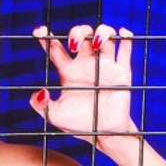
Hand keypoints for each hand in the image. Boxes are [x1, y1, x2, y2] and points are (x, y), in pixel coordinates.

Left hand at [30, 24, 138, 146]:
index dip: (46, 38)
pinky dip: (126, 37)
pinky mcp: (122, 71)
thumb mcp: (54, 116)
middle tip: (74, 45)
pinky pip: (126, 48)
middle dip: (78, 31)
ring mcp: (105, 65)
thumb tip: (38, 92)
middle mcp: (86, 64)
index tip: (39, 31)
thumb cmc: (78, 125)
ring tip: (98, 43)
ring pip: (105, 35)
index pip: (55, 49)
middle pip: (82, 34)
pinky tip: (122, 34)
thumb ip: (41, 105)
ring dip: (102, 31)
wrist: (104, 134)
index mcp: (68, 72)